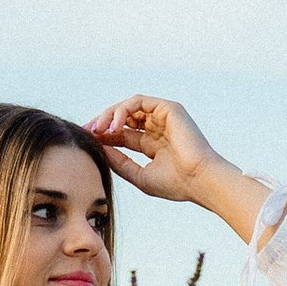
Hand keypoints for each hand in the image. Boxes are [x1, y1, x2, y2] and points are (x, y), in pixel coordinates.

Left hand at [88, 96, 256, 219]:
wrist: (200, 181)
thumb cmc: (176, 184)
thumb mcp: (139, 176)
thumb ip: (119, 162)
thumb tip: (99, 147)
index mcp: (152, 144)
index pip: (121, 133)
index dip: (103, 135)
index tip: (86, 140)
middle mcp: (157, 128)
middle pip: (123, 117)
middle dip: (102, 122)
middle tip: (87, 131)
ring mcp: (163, 117)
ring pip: (128, 106)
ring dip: (110, 115)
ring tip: (98, 129)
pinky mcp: (168, 108)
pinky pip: (138, 101)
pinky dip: (122, 110)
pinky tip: (114, 126)